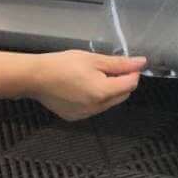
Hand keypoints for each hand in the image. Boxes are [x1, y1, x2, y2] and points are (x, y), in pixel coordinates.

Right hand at [28, 51, 145, 121]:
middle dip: (121, 82)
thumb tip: (142, 63)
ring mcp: (85, 115)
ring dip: (109, 91)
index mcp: (103, 92)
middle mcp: (96, 108)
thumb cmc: (64, 64)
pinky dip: (96, 99)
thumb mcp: (94, 59)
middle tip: (108, 68)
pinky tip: (83, 87)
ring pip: (109, 103)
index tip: (124, 64)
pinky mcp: (74, 117)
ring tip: (93, 76)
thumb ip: (120, 63)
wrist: (35, 77)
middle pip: (122, 95)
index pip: (130, 84)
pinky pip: (94, 108)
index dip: (132, 72)